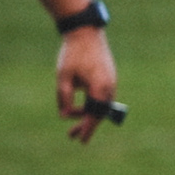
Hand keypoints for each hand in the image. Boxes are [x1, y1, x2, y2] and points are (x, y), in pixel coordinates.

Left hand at [55, 26, 119, 142]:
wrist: (86, 32)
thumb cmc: (73, 54)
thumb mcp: (64, 77)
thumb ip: (64, 97)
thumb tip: (65, 115)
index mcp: (100, 88)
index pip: (94, 115)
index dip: (87, 129)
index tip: (82, 141)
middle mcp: (109, 87)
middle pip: (99, 112)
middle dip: (85, 124)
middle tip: (72, 136)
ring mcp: (111, 81)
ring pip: (101, 104)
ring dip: (88, 113)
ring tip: (72, 118)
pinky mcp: (108, 77)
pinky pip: (102, 96)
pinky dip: (92, 104)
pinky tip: (81, 106)